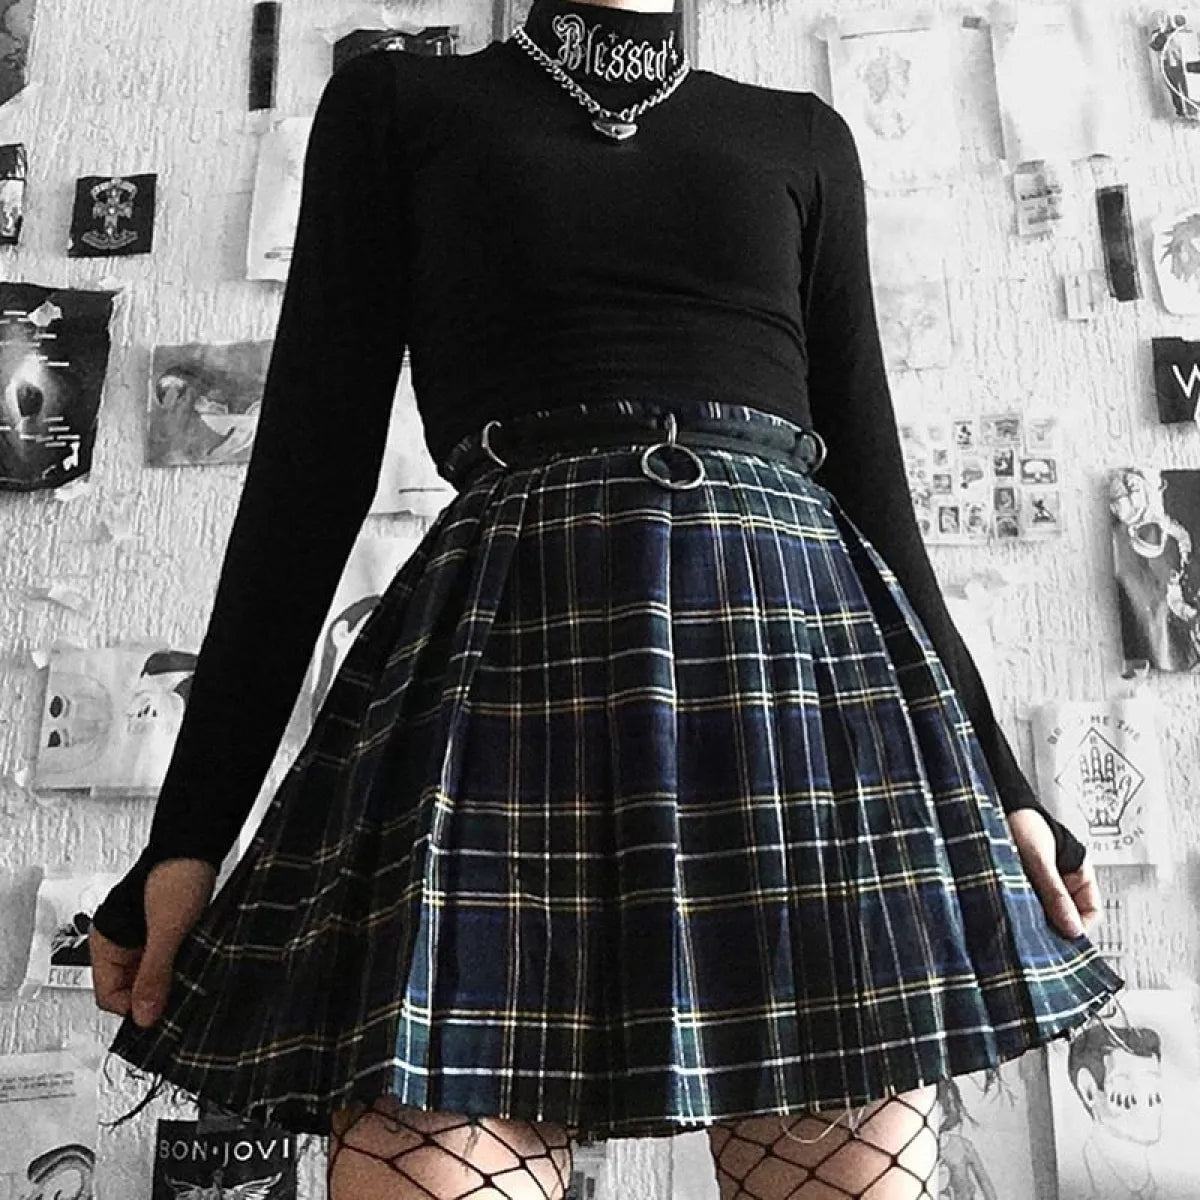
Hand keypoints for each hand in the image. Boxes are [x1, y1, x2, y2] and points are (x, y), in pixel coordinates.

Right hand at [89, 858, 215, 1027]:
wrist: (200, 844)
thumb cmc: (177, 873)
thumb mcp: (166, 930)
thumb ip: (154, 974)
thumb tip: (144, 1016)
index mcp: (105, 941)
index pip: (108, 996)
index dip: (133, 1009)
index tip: (160, 1017)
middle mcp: (121, 942)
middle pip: (130, 990)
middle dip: (153, 998)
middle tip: (178, 1002)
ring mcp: (144, 937)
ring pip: (151, 978)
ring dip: (169, 983)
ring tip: (189, 983)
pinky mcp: (166, 932)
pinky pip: (167, 963)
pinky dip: (180, 970)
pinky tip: (195, 969)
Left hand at [1005, 809, 1099, 939]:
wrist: (989, 803)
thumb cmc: (1021, 821)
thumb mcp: (1040, 858)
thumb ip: (1055, 892)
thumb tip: (1073, 929)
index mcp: (1078, 874)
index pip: (1090, 912)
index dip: (1079, 928)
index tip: (1062, 940)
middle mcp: (1061, 882)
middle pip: (1065, 917)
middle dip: (1053, 928)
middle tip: (1036, 938)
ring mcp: (1040, 885)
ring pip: (1044, 914)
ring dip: (1033, 920)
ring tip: (1019, 924)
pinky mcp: (1019, 885)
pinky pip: (1024, 906)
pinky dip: (1019, 911)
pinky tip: (1008, 914)